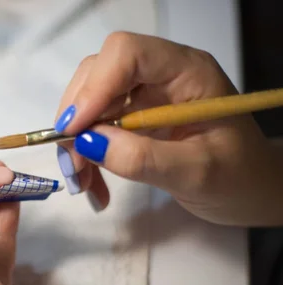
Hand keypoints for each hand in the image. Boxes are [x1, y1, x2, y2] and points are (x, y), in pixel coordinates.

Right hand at [54, 32, 282, 225]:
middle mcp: (160, 74)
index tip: (75, 130)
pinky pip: (94, 126)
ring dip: (75, 142)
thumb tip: (87, 143)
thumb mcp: (196, 173)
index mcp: (187, 72)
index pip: (127, 53)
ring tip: (82, 182)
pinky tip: (92, 183)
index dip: (94, 86)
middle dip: (77, 119)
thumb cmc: (237, 178)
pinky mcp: (133, 117)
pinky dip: (85, 154)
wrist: (250, 190)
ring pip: (89, 101)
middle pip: (98, 74)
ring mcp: (144, 95)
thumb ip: (144, 158)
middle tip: (73, 164)